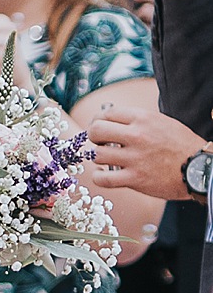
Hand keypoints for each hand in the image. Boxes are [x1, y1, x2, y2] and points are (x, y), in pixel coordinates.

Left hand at [83, 105, 209, 201]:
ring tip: (105, 159)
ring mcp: (135, 158)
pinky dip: (98, 177)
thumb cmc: (181, 145)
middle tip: (100, 142)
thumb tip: (111, 118)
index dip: (99, 120)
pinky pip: (102, 179)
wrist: (199, 168)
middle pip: (95, 130)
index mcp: (143, 119)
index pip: (106, 113)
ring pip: (97, 154)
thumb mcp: (161, 122)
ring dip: (98, 157)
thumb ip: (138, 120)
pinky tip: (103, 174)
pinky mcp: (135, 179)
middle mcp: (137, 136)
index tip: (101, 126)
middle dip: (94, 136)